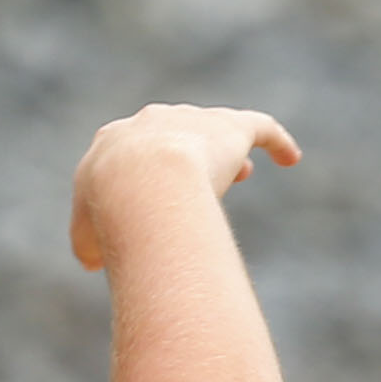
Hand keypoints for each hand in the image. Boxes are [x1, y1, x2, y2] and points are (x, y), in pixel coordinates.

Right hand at [69, 104, 300, 269]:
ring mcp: (193, 121)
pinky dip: (278, 141)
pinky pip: (261, 127)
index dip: (144, 170)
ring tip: (241, 173)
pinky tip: (292, 158)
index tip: (156, 195)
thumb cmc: (110, 215)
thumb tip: (93, 260)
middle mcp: (152, 121)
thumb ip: (90, 244)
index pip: (131, 149)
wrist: (140, 183)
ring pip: (213, 129)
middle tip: (200, 180)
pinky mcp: (231, 128)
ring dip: (225, 150)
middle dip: (185, 154)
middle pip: (173, 132)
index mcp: (113, 140)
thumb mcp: (88, 238)